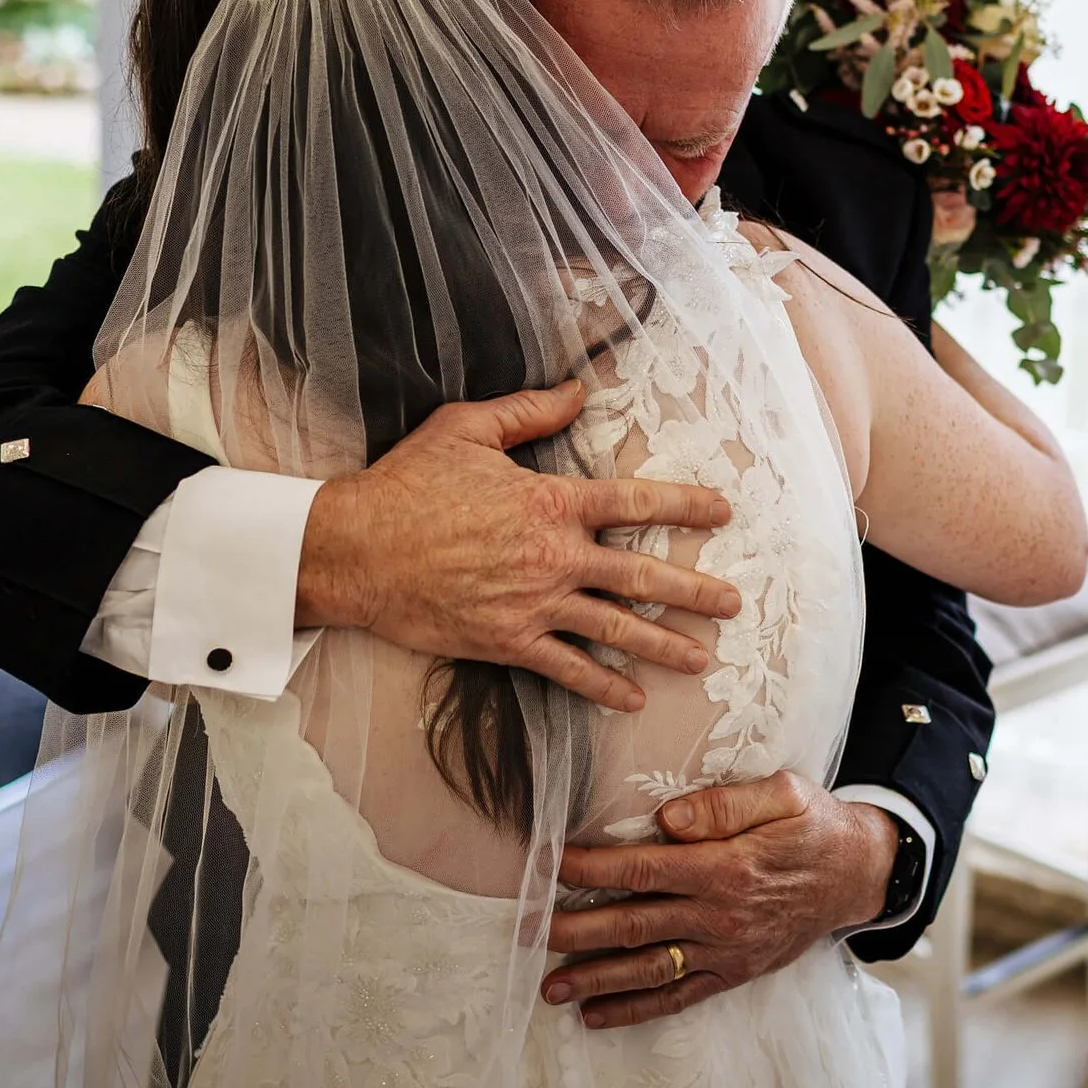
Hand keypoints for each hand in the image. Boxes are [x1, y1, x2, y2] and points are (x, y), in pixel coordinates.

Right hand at [297, 380, 737, 710]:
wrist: (355, 550)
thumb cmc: (406, 484)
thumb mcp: (466, 428)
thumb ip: (529, 410)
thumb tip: (578, 390)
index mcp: (550, 500)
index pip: (635, 501)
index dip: (685, 505)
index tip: (723, 511)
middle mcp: (553, 555)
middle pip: (642, 574)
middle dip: (694, 589)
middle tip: (733, 602)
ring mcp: (534, 604)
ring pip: (616, 629)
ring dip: (665, 645)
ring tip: (702, 658)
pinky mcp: (507, 642)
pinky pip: (567, 669)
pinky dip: (602, 686)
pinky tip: (631, 697)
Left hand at [543, 771, 895, 1028]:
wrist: (859, 875)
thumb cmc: (814, 825)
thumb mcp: (782, 794)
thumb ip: (723, 804)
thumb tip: (668, 816)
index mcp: (725, 867)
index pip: (641, 868)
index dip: (590, 866)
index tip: (547, 862)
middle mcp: (719, 916)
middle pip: (633, 924)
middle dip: (574, 927)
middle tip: (525, 929)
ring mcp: (725, 951)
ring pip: (648, 968)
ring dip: (595, 978)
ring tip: (548, 985)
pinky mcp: (733, 972)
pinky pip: (678, 996)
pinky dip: (635, 1010)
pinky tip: (596, 1015)